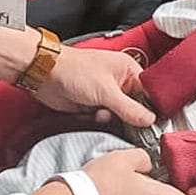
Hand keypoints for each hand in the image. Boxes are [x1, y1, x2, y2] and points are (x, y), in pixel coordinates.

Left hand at [35, 46, 155, 125]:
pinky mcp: (93, 105)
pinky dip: (97, 120)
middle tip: (121, 120)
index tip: (150, 124)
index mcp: (128, 70)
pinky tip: (90, 114)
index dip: (150, 110)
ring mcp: (106, 94)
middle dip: (127, 117)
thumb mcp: (106, 91)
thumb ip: (130, 109)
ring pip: (119, 117)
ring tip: (99, 113)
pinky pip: (104, 119)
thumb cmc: (73, 70)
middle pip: (135, 108)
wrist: (44, 74)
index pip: (149, 93)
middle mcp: (119, 82)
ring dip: (109, 119)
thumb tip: (149, 120)